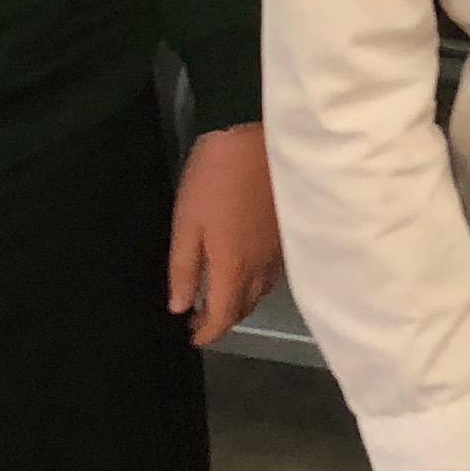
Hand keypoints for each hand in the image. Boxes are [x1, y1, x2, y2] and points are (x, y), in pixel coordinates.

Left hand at [165, 122, 279, 346]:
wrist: (256, 133)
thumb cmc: (215, 177)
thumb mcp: (186, 221)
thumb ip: (183, 268)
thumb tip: (180, 306)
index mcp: (233, 266)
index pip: (223, 316)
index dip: (207, 332)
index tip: (192, 337)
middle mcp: (262, 266)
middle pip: (245, 307)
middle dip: (223, 319)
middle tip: (200, 318)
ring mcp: (280, 249)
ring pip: (262, 291)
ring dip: (241, 300)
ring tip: (220, 297)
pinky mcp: (290, 231)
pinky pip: (274, 272)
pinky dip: (257, 281)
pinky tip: (246, 269)